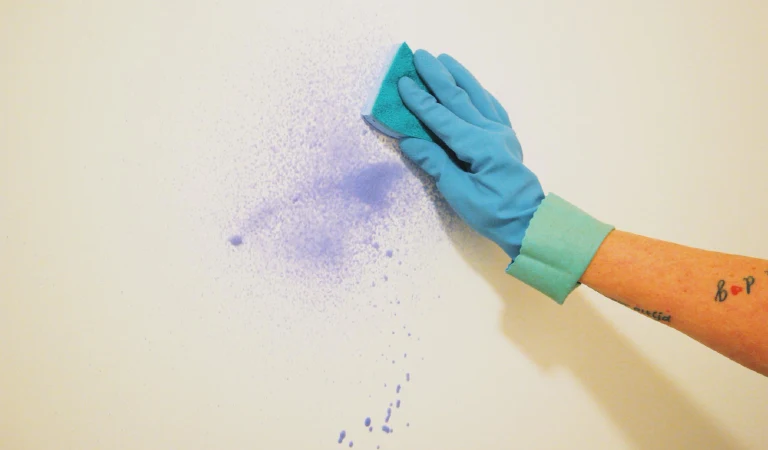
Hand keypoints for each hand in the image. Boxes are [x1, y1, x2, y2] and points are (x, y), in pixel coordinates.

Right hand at [397, 50, 544, 259]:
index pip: (442, 118)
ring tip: (444, 59)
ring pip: (477, 97)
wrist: (529, 224)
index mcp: (479, 146)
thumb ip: (435, 164)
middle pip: (459, 99)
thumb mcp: (460, 194)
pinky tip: (473, 86)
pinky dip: (480, 93)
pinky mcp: (507, 139)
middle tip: (420, 56)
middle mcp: (492, 133)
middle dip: (438, 77)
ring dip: (459, 76)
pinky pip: (492, 108)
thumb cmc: (493, 214)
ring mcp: (502, 133)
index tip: (403, 82)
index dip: (421, 100)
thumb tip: (409, 141)